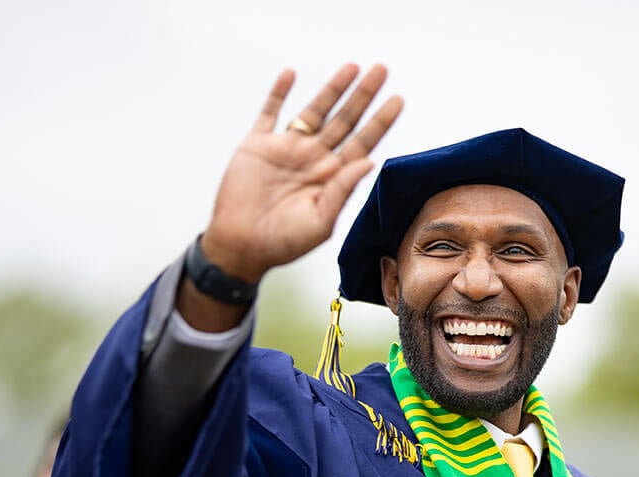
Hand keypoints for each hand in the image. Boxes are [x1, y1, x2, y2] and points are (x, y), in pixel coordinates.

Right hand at [201, 63, 403, 282]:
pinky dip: (278, 93)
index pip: (363, 143)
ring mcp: (286, 150)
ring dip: (332, 89)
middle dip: (363, 96)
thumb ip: (342, 191)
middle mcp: (313, 159)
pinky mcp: (258, 145)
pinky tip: (290, 74)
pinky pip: (270, 113)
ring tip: (352, 67)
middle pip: (344, 120)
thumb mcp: (320, 222)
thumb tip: (369, 161)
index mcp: (331, 177)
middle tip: (382, 70)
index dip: (380, 121)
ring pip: (314, 111)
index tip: (398, 100)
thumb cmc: (282, 243)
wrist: (240, 246)